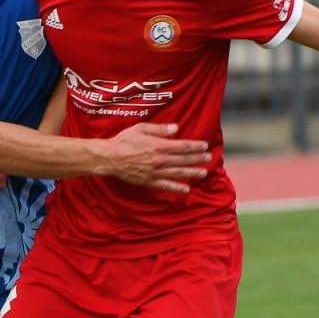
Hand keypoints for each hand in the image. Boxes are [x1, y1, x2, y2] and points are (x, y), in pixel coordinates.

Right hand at [97, 122, 211, 192]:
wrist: (109, 158)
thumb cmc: (124, 141)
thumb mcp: (141, 129)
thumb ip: (160, 129)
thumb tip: (176, 128)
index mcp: (158, 146)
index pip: (181, 146)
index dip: (194, 146)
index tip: (204, 146)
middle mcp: (159, 160)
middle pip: (182, 160)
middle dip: (197, 159)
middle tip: (209, 158)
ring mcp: (155, 172)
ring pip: (177, 173)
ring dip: (191, 172)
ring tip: (203, 172)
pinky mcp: (149, 181)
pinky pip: (165, 185)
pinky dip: (176, 187)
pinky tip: (186, 189)